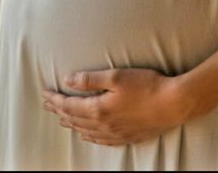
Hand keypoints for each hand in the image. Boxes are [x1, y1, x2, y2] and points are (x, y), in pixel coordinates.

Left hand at [42, 68, 185, 144]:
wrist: (173, 104)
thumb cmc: (146, 85)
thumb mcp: (116, 76)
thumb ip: (90, 79)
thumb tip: (68, 80)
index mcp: (98, 109)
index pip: (69, 105)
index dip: (54, 99)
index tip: (44, 93)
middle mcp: (103, 125)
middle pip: (74, 119)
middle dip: (59, 111)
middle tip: (48, 104)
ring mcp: (115, 134)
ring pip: (85, 132)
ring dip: (71, 124)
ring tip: (62, 118)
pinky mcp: (126, 137)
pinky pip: (100, 141)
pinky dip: (88, 136)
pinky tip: (86, 135)